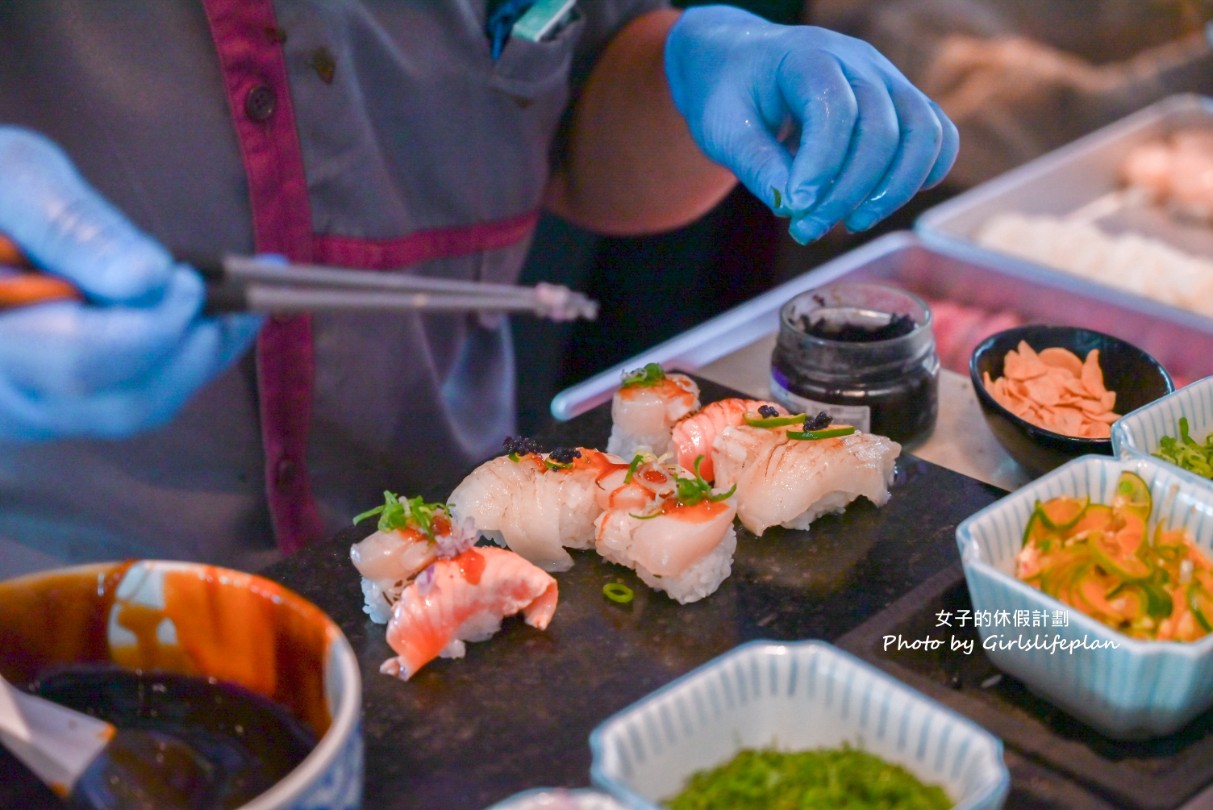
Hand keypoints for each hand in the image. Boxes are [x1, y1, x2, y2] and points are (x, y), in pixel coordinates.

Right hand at [0, 128, 260, 440]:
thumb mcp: (10, 175)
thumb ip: (70, 224)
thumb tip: (150, 279)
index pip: (83, 362)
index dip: (153, 328)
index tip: (188, 279)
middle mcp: (5, 392)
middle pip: (125, 401)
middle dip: (195, 346)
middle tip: (239, 291)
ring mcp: (33, 408)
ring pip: (141, 407)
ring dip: (206, 352)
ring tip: (249, 295)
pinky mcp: (64, 405)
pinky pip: (139, 397)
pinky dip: (190, 355)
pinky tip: (227, 312)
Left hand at [664, 6, 959, 242]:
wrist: (740, 65)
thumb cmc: (729, 95)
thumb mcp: (723, 128)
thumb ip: (756, 164)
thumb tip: (792, 206)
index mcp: (808, 56)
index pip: (834, 109)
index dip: (820, 166)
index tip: (794, 210)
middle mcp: (858, 61)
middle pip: (881, 128)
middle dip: (848, 192)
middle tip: (806, 230)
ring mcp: (887, 79)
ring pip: (922, 133)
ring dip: (893, 190)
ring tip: (850, 224)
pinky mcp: (901, 103)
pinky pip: (937, 136)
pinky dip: (923, 174)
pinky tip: (880, 204)